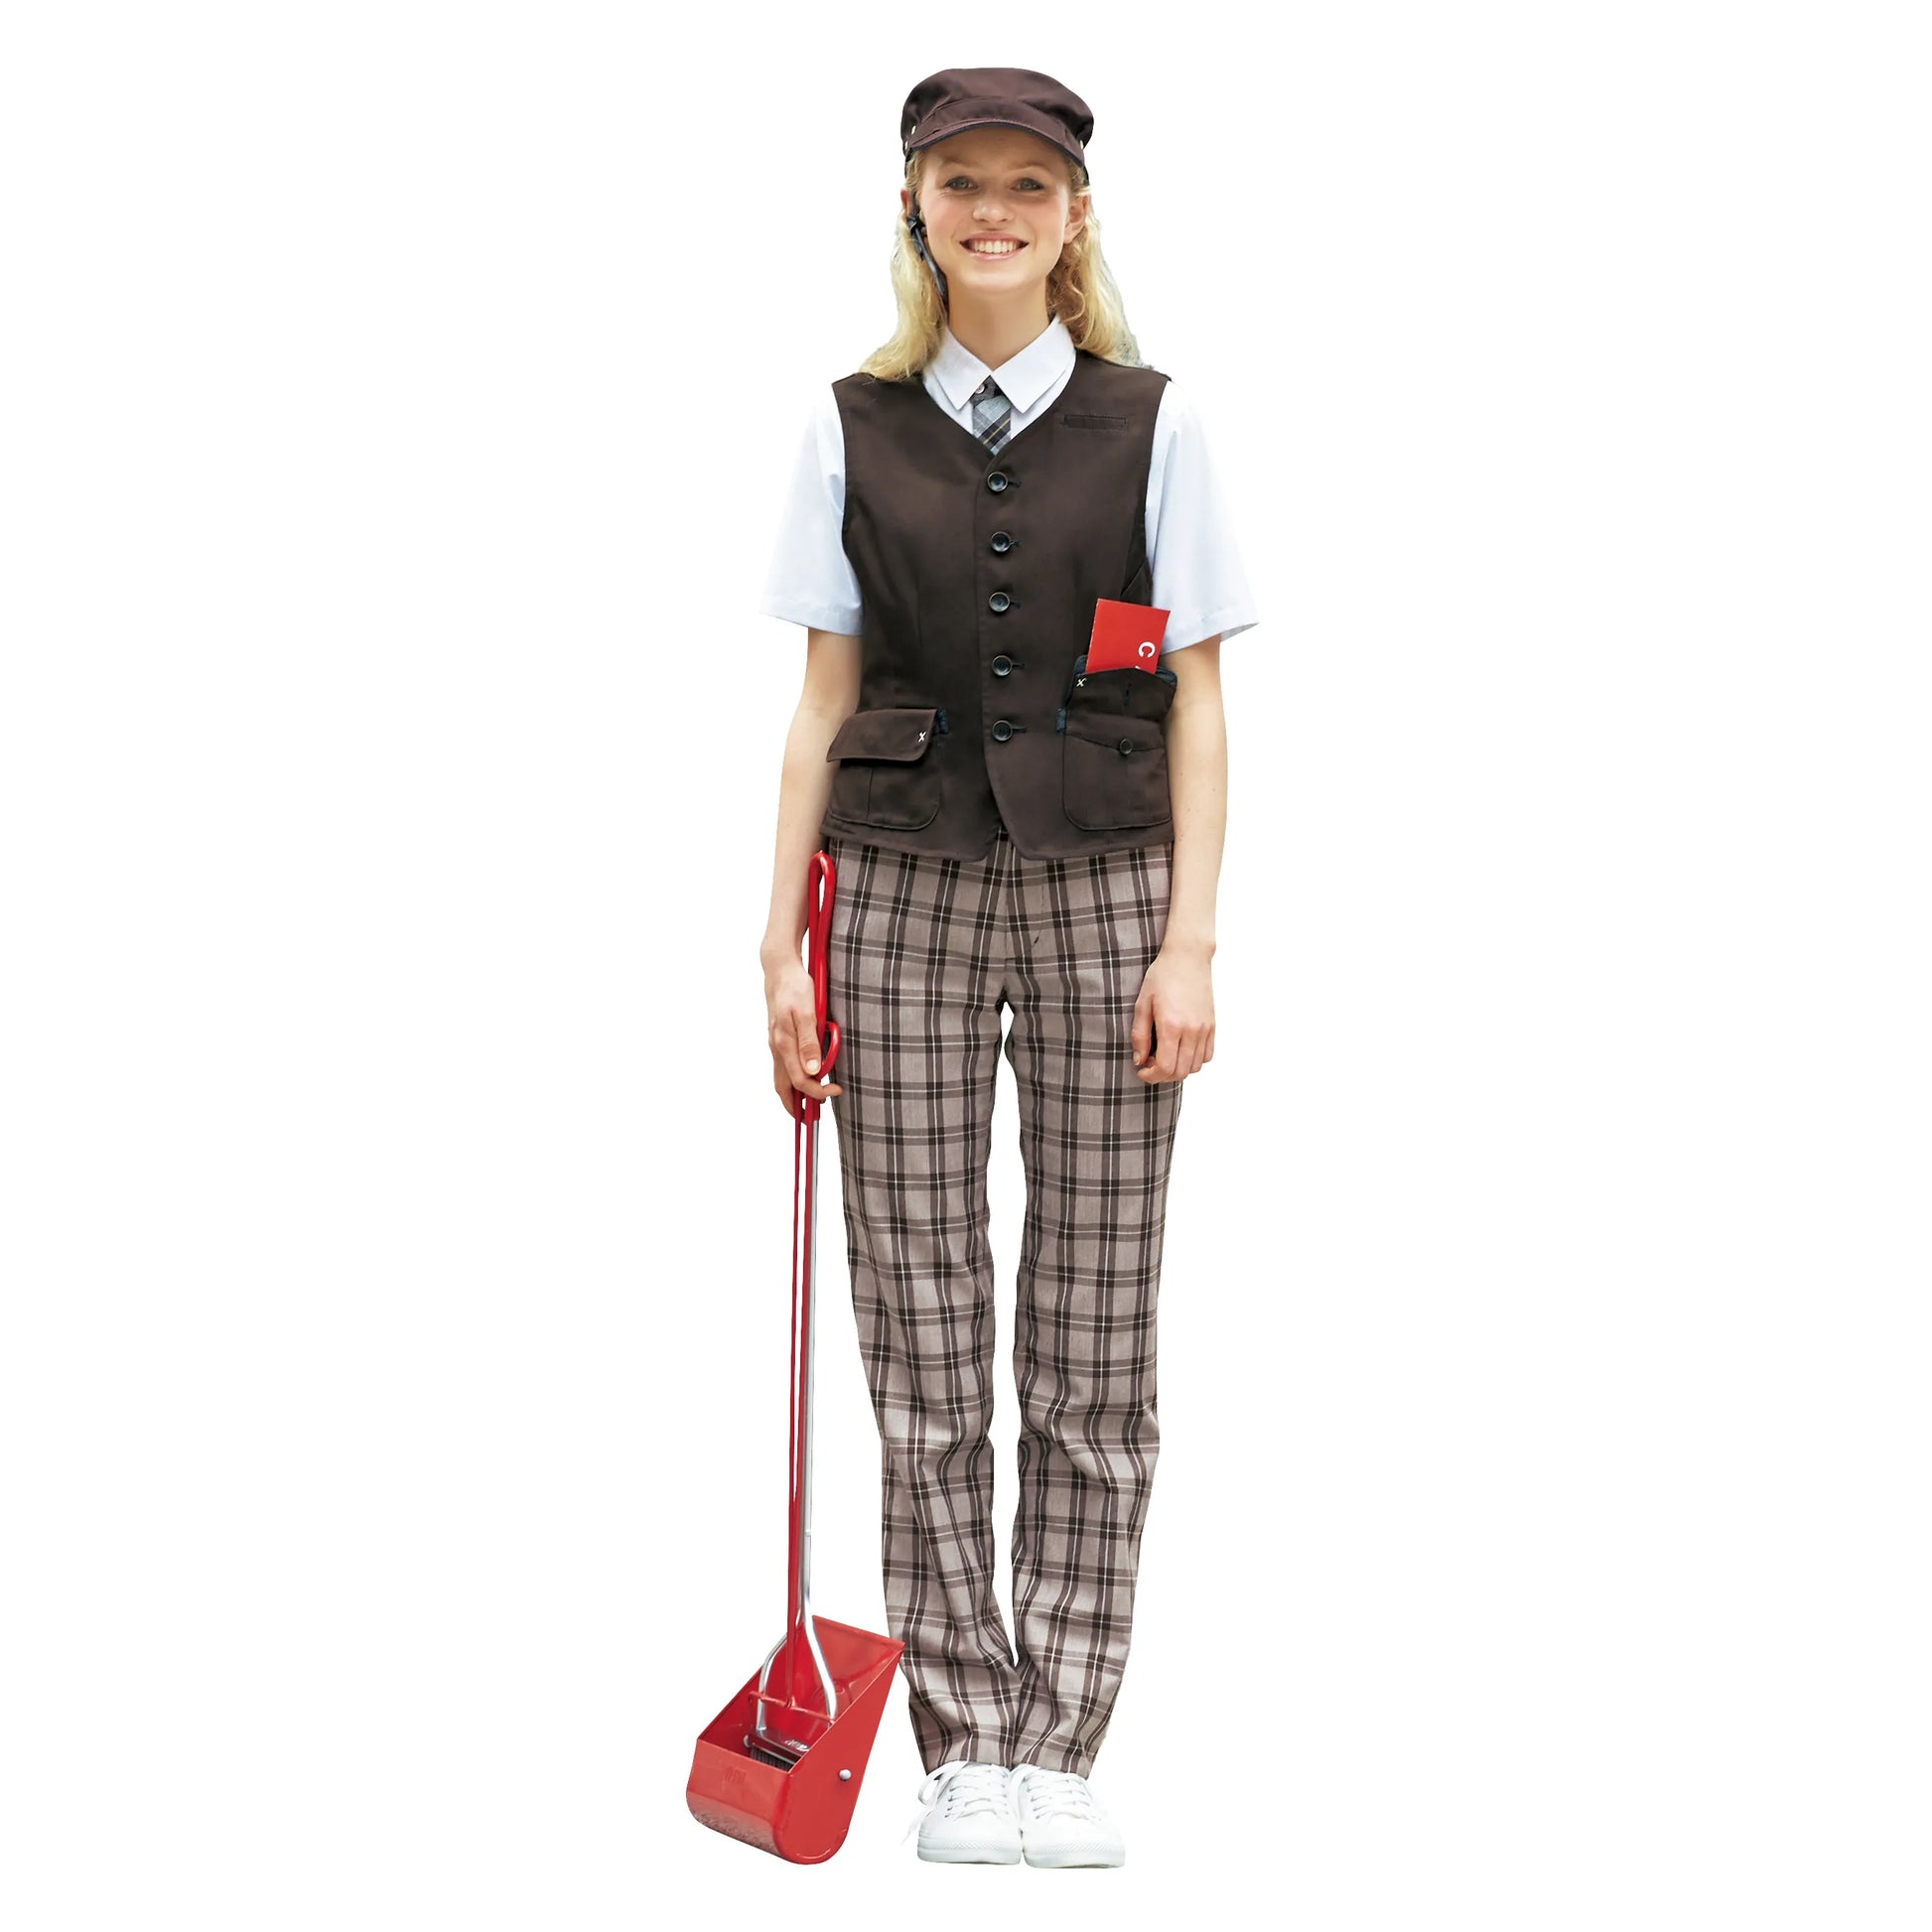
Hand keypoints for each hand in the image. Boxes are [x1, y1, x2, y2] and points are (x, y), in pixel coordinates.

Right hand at [766, 954, 842, 1116]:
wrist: (779, 969)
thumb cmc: (795, 988)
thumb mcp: (806, 1013)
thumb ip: (809, 1042)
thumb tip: (812, 1071)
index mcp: (784, 1044)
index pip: (800, 1081)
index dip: (817, 1092)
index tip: (836, 1091)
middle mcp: (776, 1047)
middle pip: (782, 1087)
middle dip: (794, 1107)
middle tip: (808, 1120)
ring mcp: (775, 1043)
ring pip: (781, 1077)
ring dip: (793, 1094)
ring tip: (807, 1104)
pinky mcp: (778, 1037)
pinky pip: (782, 1065)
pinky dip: (791, 1078)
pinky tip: (803, 1077)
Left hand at [1131, 945, 1213, 1082]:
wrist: (1188, 957)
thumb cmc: (1162, 977)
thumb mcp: (1142, 1004)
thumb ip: (1139, 1035)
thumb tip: (1139, 1061)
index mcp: (1172, 1026)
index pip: (1165, 1068)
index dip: (1151, 1076)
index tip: (1142, 1070)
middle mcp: (1192, 1030)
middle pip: (1181, 1072)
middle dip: (1163, 1076)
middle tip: (1150, 1064)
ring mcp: (1205, 1028)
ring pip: (1195, 1067)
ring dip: (1179, 1069)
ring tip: (1166, 1056)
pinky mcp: (1212, 1025)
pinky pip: (1207, 1055)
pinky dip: (1194, 1060)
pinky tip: (1182, 1050)